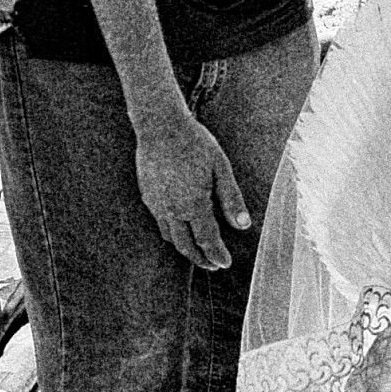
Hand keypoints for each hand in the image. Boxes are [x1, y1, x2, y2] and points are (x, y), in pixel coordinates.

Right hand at [134, 111, 249, 268]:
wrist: (159, 126)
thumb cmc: (194, 143)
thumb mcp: (221, 167)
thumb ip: (231, 198)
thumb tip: (243, 225)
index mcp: (194, 203)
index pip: (207, 240)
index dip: (217, 255)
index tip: (225, 264)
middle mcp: (172, 209)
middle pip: (186, 245)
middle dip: (201, 259)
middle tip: (213, 265)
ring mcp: (157, 204)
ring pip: (170, 237)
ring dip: (185, 249)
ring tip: (198, 252)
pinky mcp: (147, 196)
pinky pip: (160, 223)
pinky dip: (172, 234)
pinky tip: (180, 229)